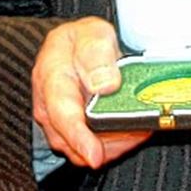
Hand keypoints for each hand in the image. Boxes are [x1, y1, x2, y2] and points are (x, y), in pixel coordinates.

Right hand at [31, 17, 150, 167]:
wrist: (75, 43)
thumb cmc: (82, 40)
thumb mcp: (92, 35)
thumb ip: (97, 56)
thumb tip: (105, 85)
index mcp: (52, 81)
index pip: (63, 116)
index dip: (80, 139)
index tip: (95, 154)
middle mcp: (50, 108)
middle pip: (73, 141)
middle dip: (106, 145)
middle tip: (138, 132)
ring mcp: (58, 123)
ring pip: (82, 151)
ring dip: (113, 146)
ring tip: (140, 129)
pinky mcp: (71, 130)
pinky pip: (90, 147)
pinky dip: (114, 145)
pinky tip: (133, 131)